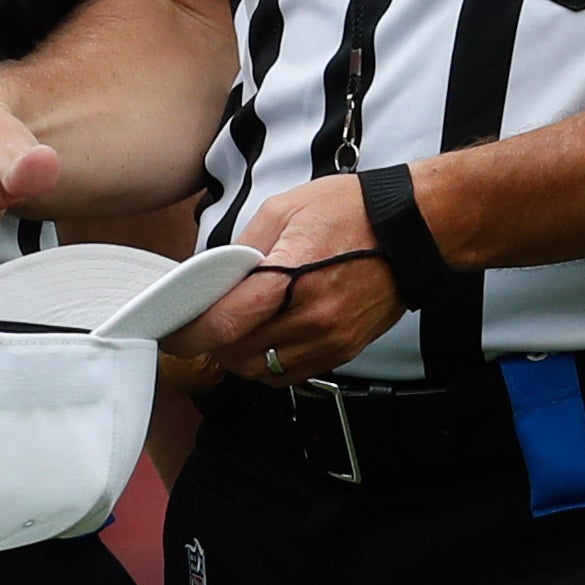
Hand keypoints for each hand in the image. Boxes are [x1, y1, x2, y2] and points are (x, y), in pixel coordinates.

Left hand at [171, 175, 400, 384]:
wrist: (411, 229)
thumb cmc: (349, 211)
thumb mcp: (283, 210)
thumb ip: (242, 249)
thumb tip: (212, 277)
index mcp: (290, 277)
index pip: (226, 323)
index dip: (191, 334)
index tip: (173, 332)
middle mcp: (311, 317)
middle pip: (240, 353)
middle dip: (212, 344)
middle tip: (200, 327)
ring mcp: (330, 339)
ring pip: (264, 372)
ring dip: (240, 358)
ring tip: (233, 333)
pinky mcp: (344, 350)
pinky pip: (293, 374)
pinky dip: (271, 364)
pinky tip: (266, 339)